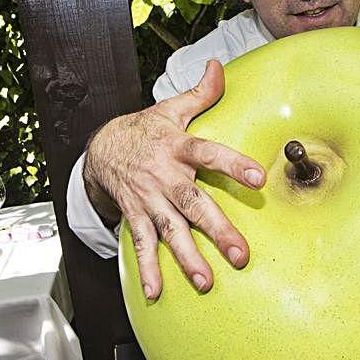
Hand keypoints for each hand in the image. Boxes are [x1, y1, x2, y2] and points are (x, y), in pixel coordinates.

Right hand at [83, 60, 265, 299]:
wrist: (100, 148)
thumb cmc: (146, 129)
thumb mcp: (170, 108)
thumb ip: (201, 93)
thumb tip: (220, 66)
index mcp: (176, 148)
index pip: (208, 153)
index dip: (232, 164)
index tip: (259, 177)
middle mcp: (163, 177)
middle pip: (192, 204)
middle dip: (216, 230)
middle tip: (240, 254)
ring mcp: (147, 200)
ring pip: (169, 231)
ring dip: (186, 258)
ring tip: (205, 281)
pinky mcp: (135, 215)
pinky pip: (141, 245)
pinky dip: (147, 270)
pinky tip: (157, 293)